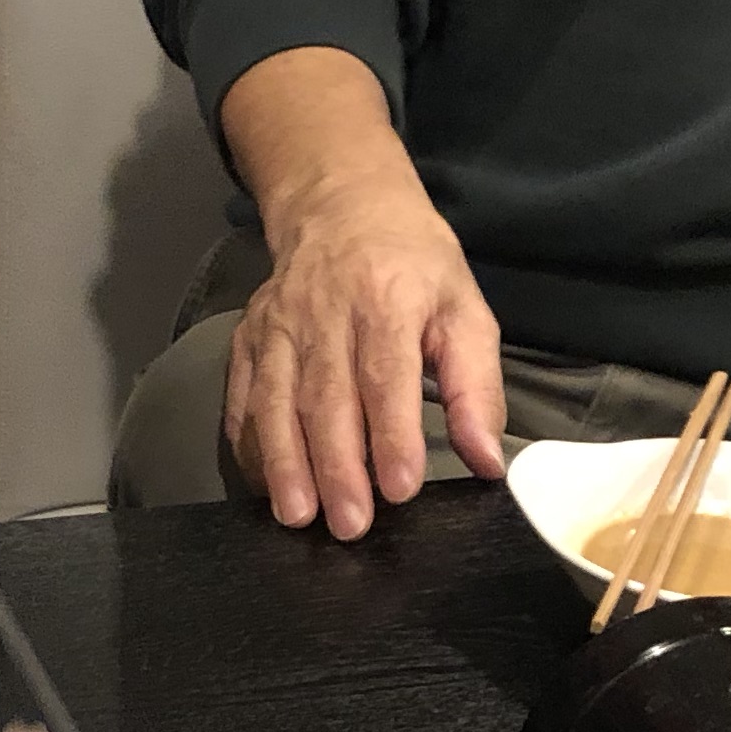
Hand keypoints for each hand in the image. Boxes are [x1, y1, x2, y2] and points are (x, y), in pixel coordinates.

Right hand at [225, 165, 505, 539]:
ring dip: (285, 463)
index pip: (386, 374)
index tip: (400, 488)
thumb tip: (487, 460)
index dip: (391, 435)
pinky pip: (242, 396)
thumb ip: (477, 388)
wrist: (342, 207)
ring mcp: (278, 325)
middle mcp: (325, 311)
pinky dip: (249, 444)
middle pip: (326, 397)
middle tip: (351, 524)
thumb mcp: (465, 310)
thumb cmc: (413, 266)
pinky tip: (264, 485)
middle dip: (336, 466)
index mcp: (387, 299)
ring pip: (276, 401)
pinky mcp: (248, 338)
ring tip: (298, 516)